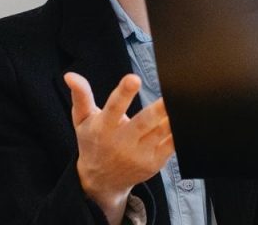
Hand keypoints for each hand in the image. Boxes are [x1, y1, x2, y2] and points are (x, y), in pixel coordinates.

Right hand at [65, 72, 173, 223]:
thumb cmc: (93, 143)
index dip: (123, 94)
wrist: (101, 180)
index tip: (133, 79)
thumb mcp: (82, 121)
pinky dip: (179, 131)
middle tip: (170, 94)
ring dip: (173, 117)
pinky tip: (187, 117)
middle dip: (158, 109)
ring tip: (183, 99)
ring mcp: (140, 154)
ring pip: (162, 132)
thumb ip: (81, 96)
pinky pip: (171, 144)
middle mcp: (122, 143)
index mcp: (103, 128)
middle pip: (144, 123)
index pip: (114, 108)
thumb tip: (70, 76)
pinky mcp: (155, 162)